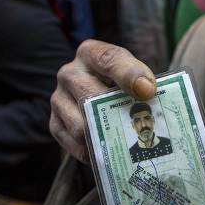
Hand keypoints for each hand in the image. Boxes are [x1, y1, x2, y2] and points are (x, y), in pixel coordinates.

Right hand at [50, 40, 156, 162]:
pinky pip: (74, 144)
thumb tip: (149, 94)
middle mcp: (69, 73)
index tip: (148, 91)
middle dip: (117, 113)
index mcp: (90, 53)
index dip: (130, 74)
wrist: (99, 95)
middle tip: (142, 128)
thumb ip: (142, 80)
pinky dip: (94, 151)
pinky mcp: (55, 124)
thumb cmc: (122, 84)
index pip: (109, 59)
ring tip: (128, 142)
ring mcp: (58, 99)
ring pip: (81, 125)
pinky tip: (111, 151)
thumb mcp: (132, 72)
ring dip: (105, 137)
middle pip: (91, 95)